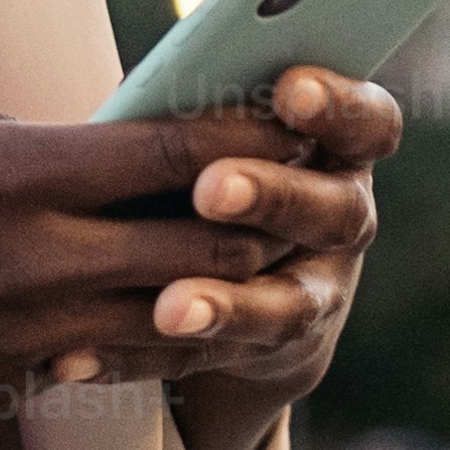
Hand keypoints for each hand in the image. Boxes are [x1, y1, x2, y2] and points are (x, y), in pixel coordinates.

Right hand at [0, 93, 286, 445]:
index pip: (170, 155)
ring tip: (257, 262)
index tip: (293, 110)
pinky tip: (164, 317)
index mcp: (4, 174)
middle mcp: (29, 262)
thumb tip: (54, 133)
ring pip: (172, 324)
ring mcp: (19, 338)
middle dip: (264, 221)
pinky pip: (107, 368)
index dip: (248, 133)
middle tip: (300, 192)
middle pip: (202, 250)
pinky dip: (149, 342)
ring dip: (222, 293)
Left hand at [138, 66, 399, 404]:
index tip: (289, 89)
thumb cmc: (216, 163)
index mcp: (340, 148)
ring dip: (225, 305)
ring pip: (286, 305)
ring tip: (169, 306)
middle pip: (333, 211)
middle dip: (273, 197)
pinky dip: (139, 357)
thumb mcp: (221, 129)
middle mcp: (344, 219)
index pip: (368, 122)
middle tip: (211, 190)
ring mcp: (317, 294)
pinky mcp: (262, 354)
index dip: (338, 106)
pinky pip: (205, 359)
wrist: (241, 272)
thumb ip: (196, 111)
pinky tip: (81, 355)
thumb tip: (134, 95)